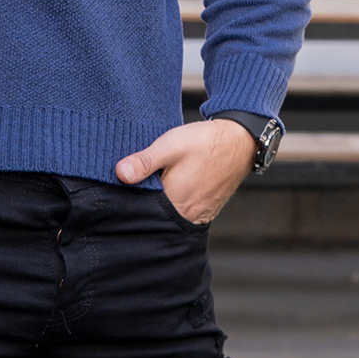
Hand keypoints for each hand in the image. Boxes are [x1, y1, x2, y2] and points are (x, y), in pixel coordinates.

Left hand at [115, 119, 255, 224]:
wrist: (239, 142)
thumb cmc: (204, 143)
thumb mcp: (170, 146)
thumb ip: (145, 161)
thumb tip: (120, 173)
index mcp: (172, 202)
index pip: (141, 209)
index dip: (129, 197)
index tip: (120, 184)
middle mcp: (184, 215)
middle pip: (154, 214)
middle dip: (143, 200)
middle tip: (137, 180)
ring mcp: (196, 214)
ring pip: (167, 213)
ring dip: (158, 201)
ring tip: (156, 180)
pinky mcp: (204, 210)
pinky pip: (181, 211)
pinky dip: (173, 201)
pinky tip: (171, 184)